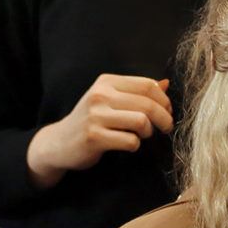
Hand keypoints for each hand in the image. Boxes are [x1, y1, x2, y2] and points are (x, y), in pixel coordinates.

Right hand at [26, 74, 172, 188]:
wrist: (59, 141)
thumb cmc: (90, 119)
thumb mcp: (110, 99)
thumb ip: (136, 92)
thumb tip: (166, 83)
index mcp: (106, 81)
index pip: (147, 84)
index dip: (164, 99)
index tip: (168, 111)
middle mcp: (100, 95)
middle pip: (147, 103)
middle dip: (164, 118)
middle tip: (166, 128)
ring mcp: (96, 115)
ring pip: (141, 121)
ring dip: (149, 132)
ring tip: (144, 136)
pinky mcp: (94, 136)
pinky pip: (130, 141)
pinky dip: (135, 145)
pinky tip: (128, 144)